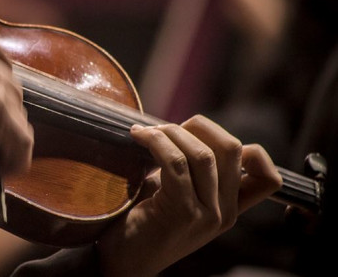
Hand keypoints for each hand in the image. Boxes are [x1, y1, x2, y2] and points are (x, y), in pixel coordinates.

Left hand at [97, 115, 281, 276]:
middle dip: (198, 126)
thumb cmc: (142, 224)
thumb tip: (184, 128)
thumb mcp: (176, 196)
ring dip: (171, 132)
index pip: (266, 177)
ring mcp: (206, 215)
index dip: (247, 149)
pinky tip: (138, 137)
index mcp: (230, 210)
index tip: (207, 140)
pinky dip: (156, 142)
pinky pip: (175, 163)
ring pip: (203, 154)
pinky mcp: (181, 213)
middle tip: (166, 128)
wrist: (121, 262)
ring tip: (146, 133)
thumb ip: (191, 172)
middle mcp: (225, 214)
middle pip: (232, 149)